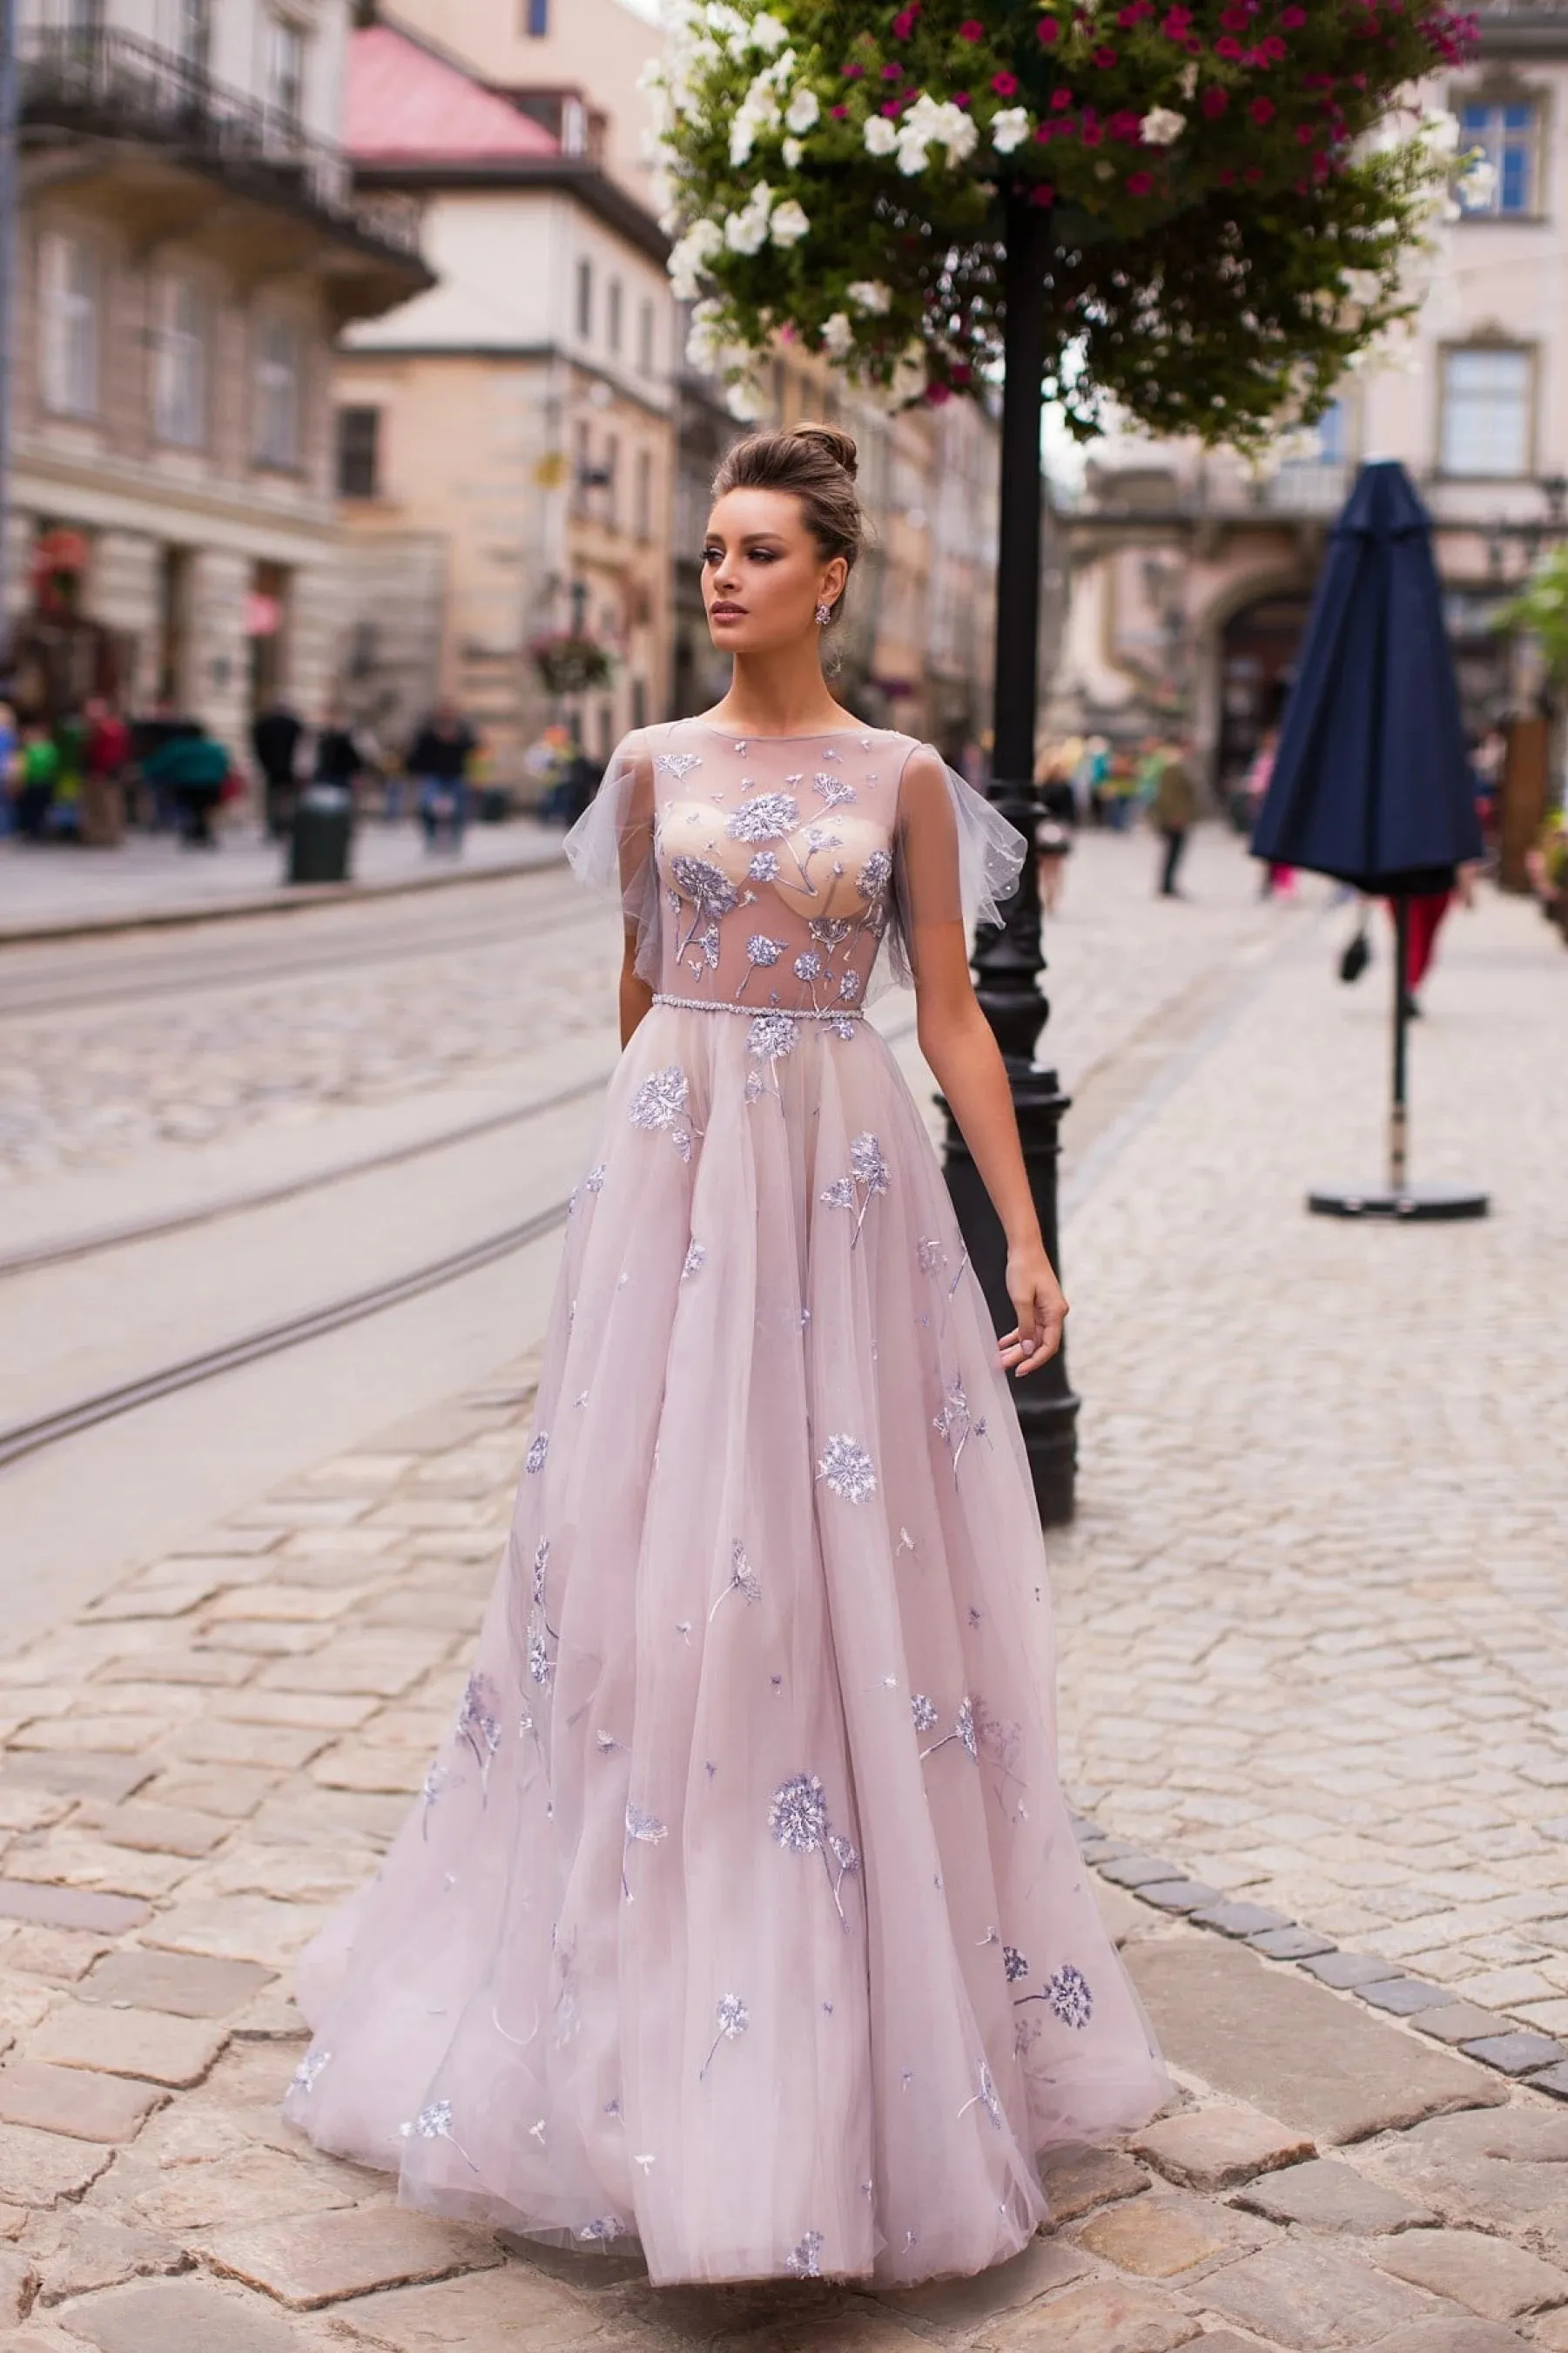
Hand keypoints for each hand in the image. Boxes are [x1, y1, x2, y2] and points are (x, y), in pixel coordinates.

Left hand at [998, 1242, 1067, 1377]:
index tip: (1019, 1371)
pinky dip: (1016, 1335)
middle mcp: (1054, 1313)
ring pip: (1032, 1336)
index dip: (1034, 1361)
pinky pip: (1028, 1326)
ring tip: (1000, 1358)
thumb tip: (1027, 1350)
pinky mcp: (1038, 1305)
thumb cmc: (1024, 1269)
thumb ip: (1025, 1327)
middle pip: (1039, 1343)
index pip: (1048, 1346)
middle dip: (1021, 1356)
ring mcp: (1047, 1310)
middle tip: (1003, 1366)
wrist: (1024, 1247)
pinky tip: (1003, 1343)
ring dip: (1017, 1348)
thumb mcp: (1021, 1300)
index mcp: (1055, 1313)